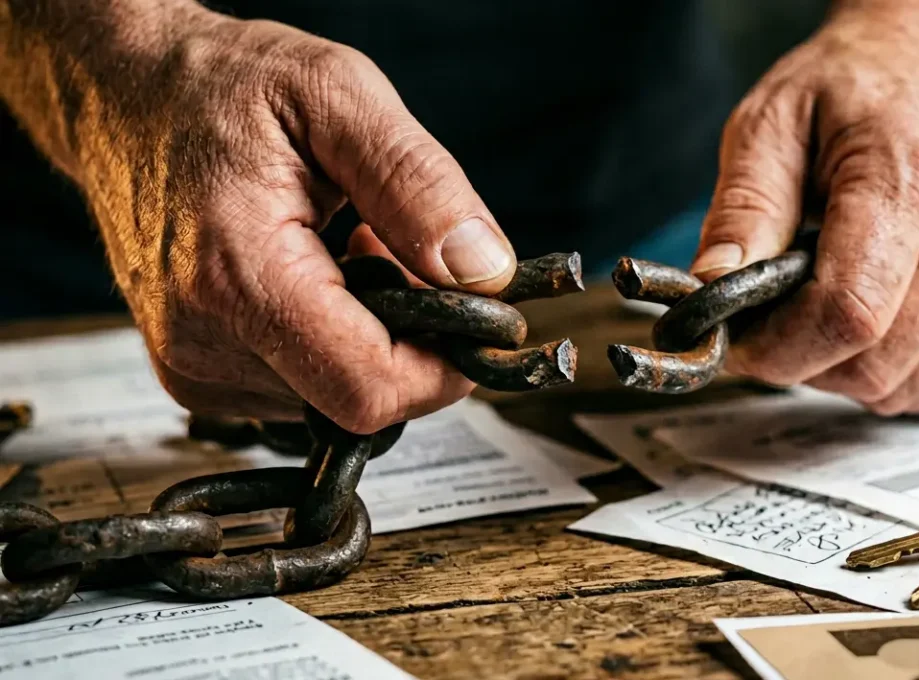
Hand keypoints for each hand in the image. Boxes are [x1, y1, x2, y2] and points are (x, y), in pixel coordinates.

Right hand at [75, 9, 516, 431]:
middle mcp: (203, 339)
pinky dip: (332, 340)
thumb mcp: (337, 95)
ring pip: (335, 397)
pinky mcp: (195, 372)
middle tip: (402, 251)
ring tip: (347, 248)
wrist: (120, 94)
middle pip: (359, 399)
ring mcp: (193, 364)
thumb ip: (418, 186)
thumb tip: (484, 272)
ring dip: (371, 335)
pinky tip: (317, 274)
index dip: (445, 366)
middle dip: (412, 339)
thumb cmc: (215, 84)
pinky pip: (301, 387)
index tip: (477, 315)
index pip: (369, 389)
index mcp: (238, 275)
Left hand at [690, 1, 918, 414]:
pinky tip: (862, 317)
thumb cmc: (852, 90)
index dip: (782, 347)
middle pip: (876, 362)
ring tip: (816, 308)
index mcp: (911, 179)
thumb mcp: (770, 123)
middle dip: (804, 362)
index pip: (850, 311)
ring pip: (903, 385)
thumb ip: (743, 207)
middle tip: (770, 322)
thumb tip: (715, 288)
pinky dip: (883, 371)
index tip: (743, 338)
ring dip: (842, 371)